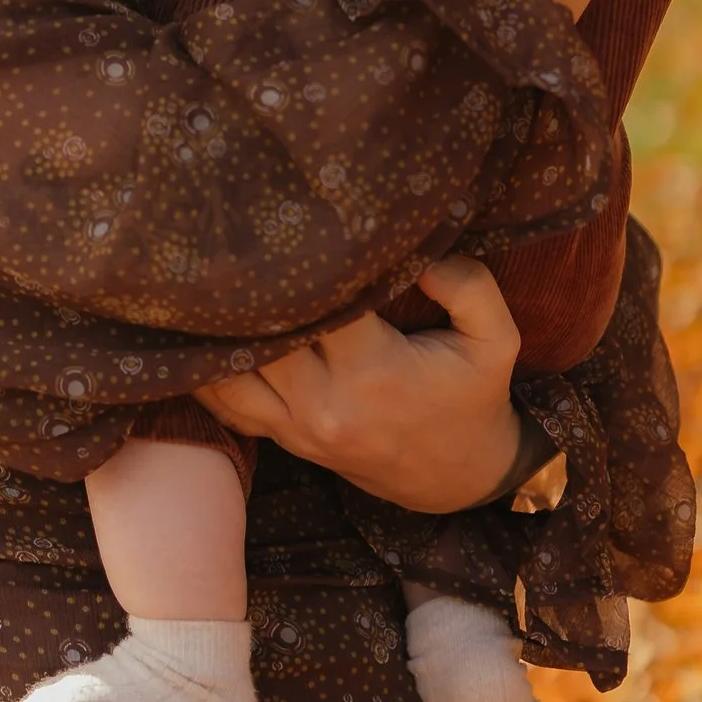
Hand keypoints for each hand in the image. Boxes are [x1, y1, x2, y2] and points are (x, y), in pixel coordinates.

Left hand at [199, 257, 522, 511]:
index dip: (301, 262)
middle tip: (238, 237)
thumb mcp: (496, 340)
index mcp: (374, 371)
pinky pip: (225, 404)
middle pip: (259, 333)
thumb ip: (468, 286)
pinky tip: (205, 332)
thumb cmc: (473, 398)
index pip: (317, 303)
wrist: (457, 478)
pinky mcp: (283, 437)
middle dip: (250, 288)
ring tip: (214, 278)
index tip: (293, 222)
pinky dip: (209, 370)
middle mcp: (324, 402)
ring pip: (228, 370)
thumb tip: (420, 253)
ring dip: (221, 328)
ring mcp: (296, 426)